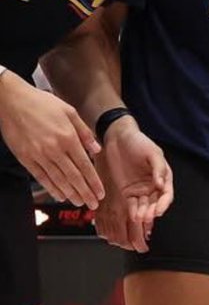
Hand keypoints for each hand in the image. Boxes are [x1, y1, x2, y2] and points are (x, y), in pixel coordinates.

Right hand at [0, 72, 102, 206]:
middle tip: (93, 204)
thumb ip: (84, 132)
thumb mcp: (69, 111)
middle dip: (85, 193)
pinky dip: (51, 188)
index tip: (100, 193)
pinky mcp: (25, 157)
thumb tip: (97, 150)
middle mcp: (54, 149)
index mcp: (68, 137)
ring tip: (79, 203)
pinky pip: (41, 177)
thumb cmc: (41, 103)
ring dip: (70, 193)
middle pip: (73, 176)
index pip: (85, 165)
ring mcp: (38, 155)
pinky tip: (60, 195)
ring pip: (58, 179)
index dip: (93, 182)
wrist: (11, 100)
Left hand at [96, 119, 172, 251]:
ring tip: (138, 218)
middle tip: (146, 217)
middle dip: (151, 211)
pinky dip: (133, 211)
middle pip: (155, 203)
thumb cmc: (139, 142)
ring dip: (142, 213)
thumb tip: (161, 185)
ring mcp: (141, 190)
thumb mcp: (152, 152)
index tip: (158, 211)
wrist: (118, 138)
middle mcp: (154, 186)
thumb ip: (158, 168)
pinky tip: (132, 216)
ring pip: (144, 206)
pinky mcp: (128, 191)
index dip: (163, 204)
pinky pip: (132, 204)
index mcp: (164, 177)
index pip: (167, 195)